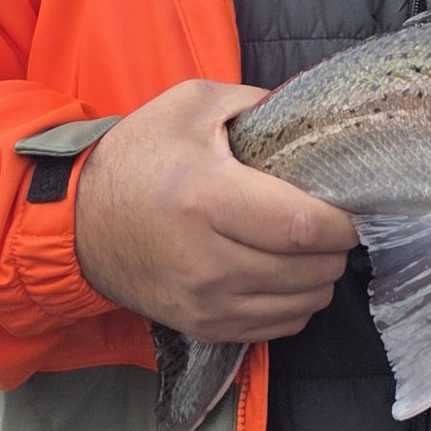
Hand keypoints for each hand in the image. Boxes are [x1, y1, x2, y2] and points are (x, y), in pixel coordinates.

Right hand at [75, 78, 359, 342]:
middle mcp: (206, 260)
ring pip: (301, 303)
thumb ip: (256, 102)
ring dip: (320, 276)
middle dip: (337, 247)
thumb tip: (314, 117)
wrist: (76, 222)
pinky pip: (277, 328)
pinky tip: (287, 274)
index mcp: (205, 197)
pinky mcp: (200, 327)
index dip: (343, 221)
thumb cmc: (138, 157)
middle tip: (336, 223)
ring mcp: (203, 302)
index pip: (302, 226)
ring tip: (312, 248)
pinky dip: (296, 304)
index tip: (354, 204)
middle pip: (309, 268)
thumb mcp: (191, 104)